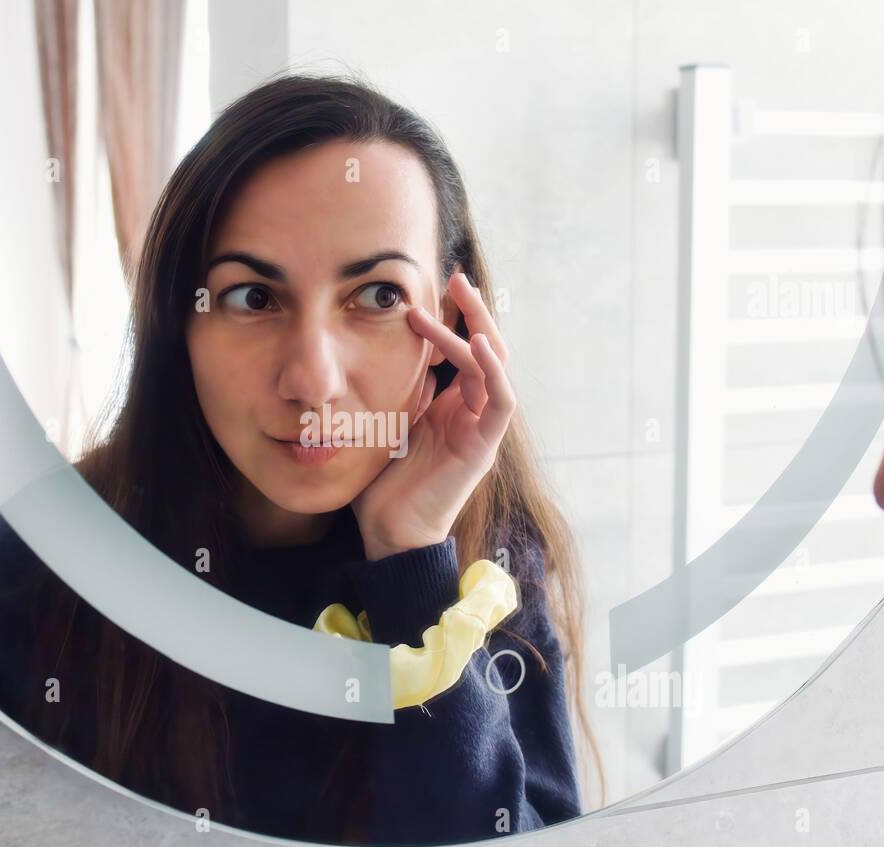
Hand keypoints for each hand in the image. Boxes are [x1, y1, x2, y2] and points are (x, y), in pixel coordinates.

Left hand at [353, 271, 515, 560]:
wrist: (388, 531)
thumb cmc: (383, 482)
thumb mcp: (386, 420)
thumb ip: (398, 389)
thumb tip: (384, 349)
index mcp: (452, 407)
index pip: (464, 352)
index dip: (455, 319)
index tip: (435, 290)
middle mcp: (471, 414)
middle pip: (486, 351)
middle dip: (473, 312)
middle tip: (454, 278)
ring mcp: (480, 429)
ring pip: (493, 367)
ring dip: (478, 329)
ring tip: (459, 298)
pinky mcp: (482, 447)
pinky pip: (500, 401)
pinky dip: (495, 370)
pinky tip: (480, 343)